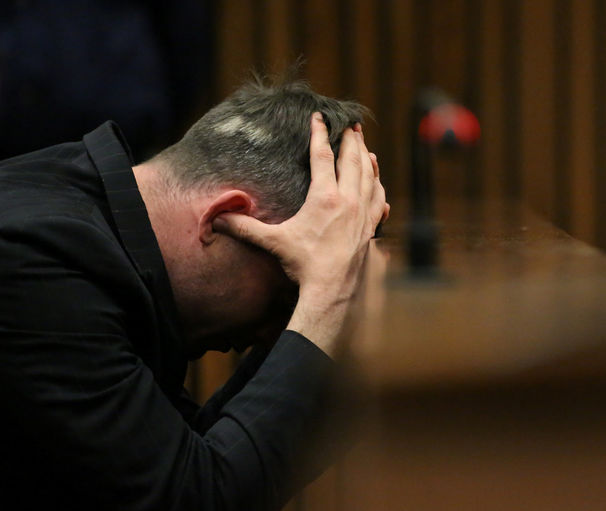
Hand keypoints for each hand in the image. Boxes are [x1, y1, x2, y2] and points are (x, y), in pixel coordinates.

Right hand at [213, 113, 387, 354]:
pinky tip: (378, 183)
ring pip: (369, 177)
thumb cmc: (304, 264)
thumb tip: (217, 220)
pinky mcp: (370, 228)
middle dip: (351, 140)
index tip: (319, 117)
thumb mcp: (273, 242)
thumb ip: (245, 228)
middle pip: (353, 160)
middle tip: (351, 124)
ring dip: (367, 159)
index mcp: (325, 197)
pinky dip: (379, 186)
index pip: (322, 156)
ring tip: (364, 146)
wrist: (332, 289)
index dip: (320, 134)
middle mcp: (348, 200)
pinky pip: (379, 200)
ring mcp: (363, 213)